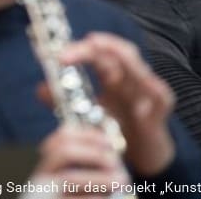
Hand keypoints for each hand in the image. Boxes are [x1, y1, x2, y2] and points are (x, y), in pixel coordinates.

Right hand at [31, 125, 129, 193]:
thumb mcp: (63, 185)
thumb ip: (78, 167)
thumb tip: (105, 147)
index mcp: (45, 168)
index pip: (61, 138)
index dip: (87, 136)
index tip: (108, 143)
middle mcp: (41, 180)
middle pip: (64, 152)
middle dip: (94, 155)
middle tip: (115, 162)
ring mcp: (47, 195)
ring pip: (72, 178)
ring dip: (102, 177)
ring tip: (121, 180)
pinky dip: (97, 198)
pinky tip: (106, 198)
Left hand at [57, 32, 175, 175]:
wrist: (142, 154)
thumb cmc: (116, 128)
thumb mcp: (87, 113)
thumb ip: (63, 100)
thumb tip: (40, 89)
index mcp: (114, 74)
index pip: (98, 53)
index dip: (78, 48)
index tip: (54, 53)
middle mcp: (131, 78)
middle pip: (120, 53)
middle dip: (100, 47)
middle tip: (79, 46)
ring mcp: (148, 92)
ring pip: (140, 69)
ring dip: (122, 60)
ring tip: (101, 49)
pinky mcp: (160, 110)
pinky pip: (160, 96)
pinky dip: (152, 90)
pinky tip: (140, 86)